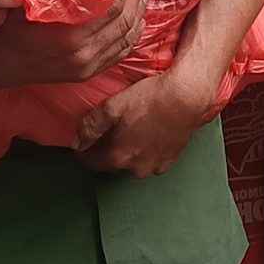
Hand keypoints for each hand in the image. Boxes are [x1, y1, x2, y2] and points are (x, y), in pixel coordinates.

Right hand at [0, 0, 147, 86]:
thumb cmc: (10, 26)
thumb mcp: (30, 3)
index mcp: (73, 37)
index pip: (114, 9)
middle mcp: (84, 56)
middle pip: (125, 25)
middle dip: (136, 0)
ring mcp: (86, 68)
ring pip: (126, 42)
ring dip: (138, 18)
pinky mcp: (85, 74)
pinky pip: (118, 56)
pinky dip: (131, 38)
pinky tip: (135, 23)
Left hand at [76, 64, 215, 177]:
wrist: (186, 96)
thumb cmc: (150, 100)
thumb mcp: (111, 107)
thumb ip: (90, 127)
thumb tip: (77, 143)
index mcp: (120, 157)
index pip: (94, 163)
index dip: (84, 155)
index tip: (81, 149)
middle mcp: (138, 167)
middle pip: (116, 163)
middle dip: (109, 151)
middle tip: (108, 134)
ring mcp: (158, 164)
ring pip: (136, 161)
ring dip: (131, 151)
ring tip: (131, 131)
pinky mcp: (173, 157)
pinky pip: (154, 158)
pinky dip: (148, 149)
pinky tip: (149, 133)